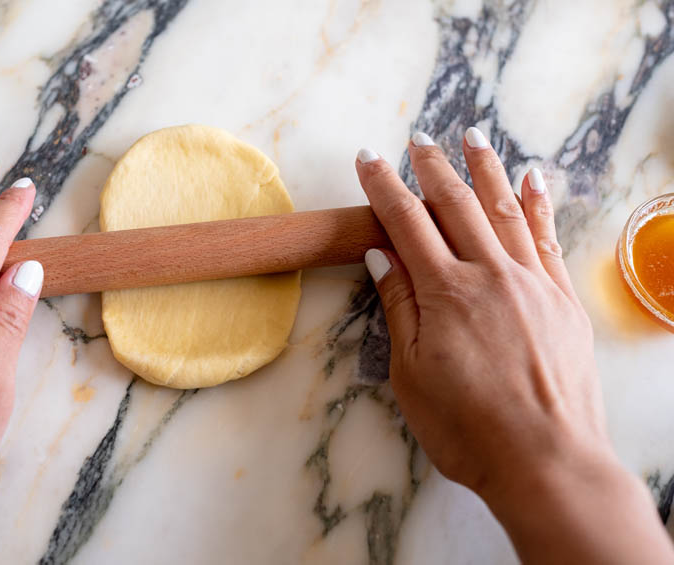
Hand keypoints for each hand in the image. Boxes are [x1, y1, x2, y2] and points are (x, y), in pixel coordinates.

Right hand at [355, 131, 672, 563]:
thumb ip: (400, 306)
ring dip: (486, 169)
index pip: (407, 221)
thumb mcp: (412, 372)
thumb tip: (382, 254)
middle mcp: (490, 274)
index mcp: (446, 292)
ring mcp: (532, 282)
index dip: (385, 185)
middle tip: (418, 138)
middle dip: (433, 166)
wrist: (547, 460)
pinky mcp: (562, 298)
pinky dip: (539, 203)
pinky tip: (534, 177)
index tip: (369, 158)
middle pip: (456, 204)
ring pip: (505, 209)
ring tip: (472, 136)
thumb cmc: (467, 427)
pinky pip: (548, 237)